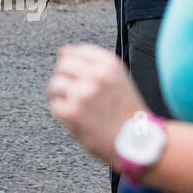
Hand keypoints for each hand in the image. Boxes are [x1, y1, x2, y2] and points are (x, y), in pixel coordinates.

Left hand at [47, 43, 147, 163]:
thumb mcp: (116, 79)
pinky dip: (62, 113)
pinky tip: (76, 118)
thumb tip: (63, 50)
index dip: (73, 63)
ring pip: (56, 84)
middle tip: (71, 92)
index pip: (77, 51)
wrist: (137, 141)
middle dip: (64, 77)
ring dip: (60, 95)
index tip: (76, 75)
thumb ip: (92, 63)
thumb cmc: (126, 112)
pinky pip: (55, 105)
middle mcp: (96, 75)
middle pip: (63, 65)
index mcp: (109, 64)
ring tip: (73, 106)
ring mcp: (83, 93)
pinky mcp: (72, 112)